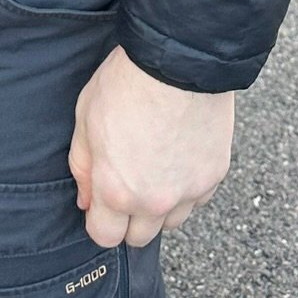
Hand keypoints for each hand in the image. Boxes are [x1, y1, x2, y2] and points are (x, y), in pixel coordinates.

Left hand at [69, 44, 233, 247]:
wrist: (178, 60)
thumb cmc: (127, 83)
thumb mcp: (85, 119)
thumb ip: (83, 167)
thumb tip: (87, 200)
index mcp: (117, 191)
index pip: (105, 237)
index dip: (100, 221)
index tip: (102, 206)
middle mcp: (155, 201)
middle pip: (140, 236)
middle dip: (130, 217)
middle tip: (128, 182)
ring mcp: (189, 190)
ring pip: (172, 221)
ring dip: (161, 206)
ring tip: (155, 168)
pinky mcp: (214, 175)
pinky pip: (198, 198)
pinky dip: (188, 187)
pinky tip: (178, 157)